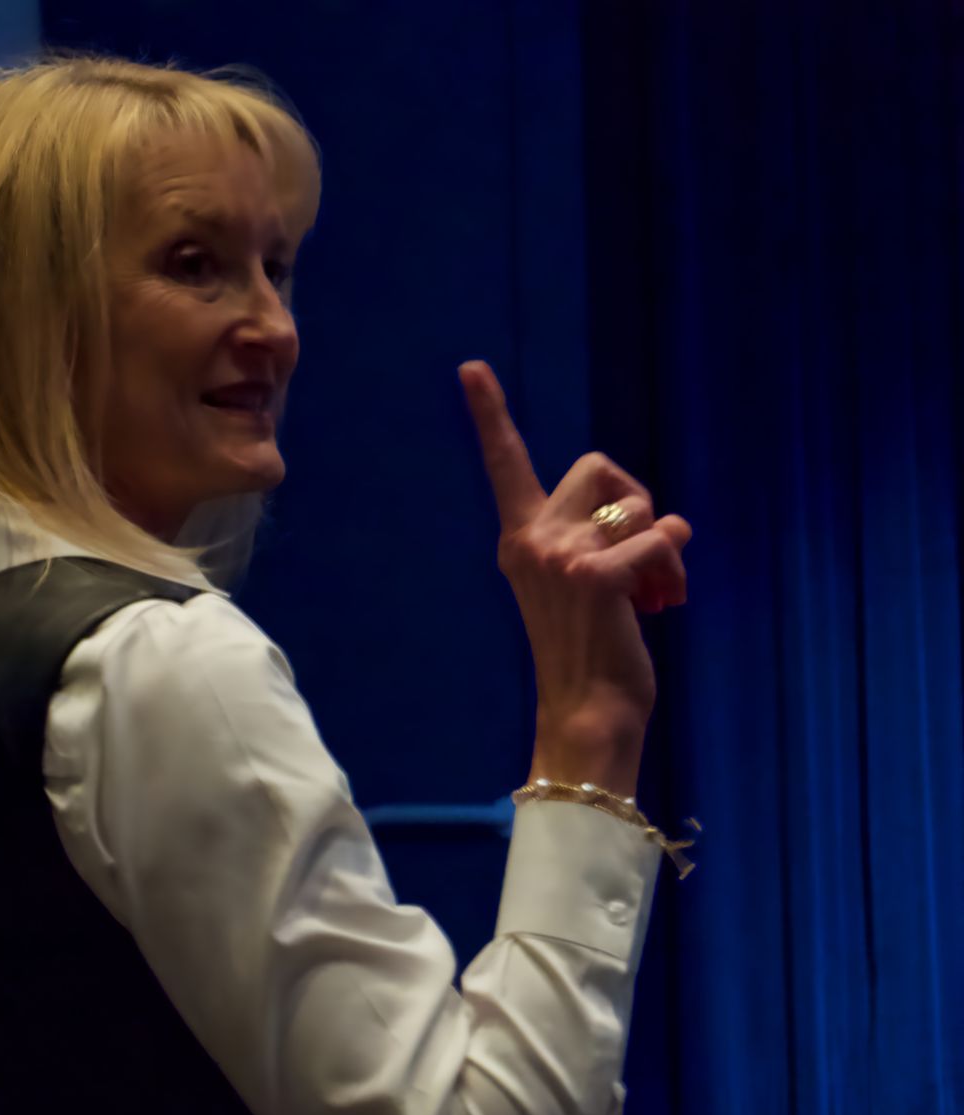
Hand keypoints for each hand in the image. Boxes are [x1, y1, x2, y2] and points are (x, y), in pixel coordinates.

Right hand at [459, 360, 692, 793]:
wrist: (588, 714)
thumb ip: (592, 541)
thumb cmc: (592, 654)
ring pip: (635, 504)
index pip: (503, 465)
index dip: (490, 413)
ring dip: (662, 541)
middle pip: (597, 467)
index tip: (472, 368)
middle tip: (646, 548)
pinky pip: (659, 539)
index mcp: (520, 541)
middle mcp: (531, 541)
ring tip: (660, 590)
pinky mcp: (595, 577)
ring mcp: (559, 558)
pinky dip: (675, 565)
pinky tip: (665, 600)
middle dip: (636, 498)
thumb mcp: (578, 585)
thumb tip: (655, 519)